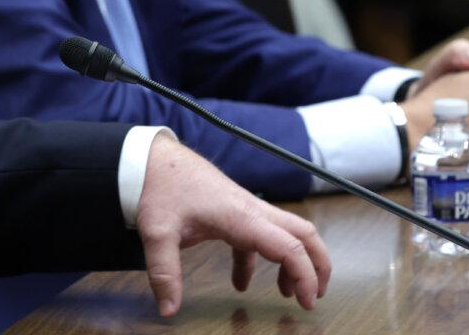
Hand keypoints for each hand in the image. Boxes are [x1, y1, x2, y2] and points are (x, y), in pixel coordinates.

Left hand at [134, 133, 329, 316]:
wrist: (150, 158)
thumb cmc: (158, 187)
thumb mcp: (158, 233)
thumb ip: (165, 273)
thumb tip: (168, 309)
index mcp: (241, 216)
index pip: (289, 247)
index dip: (306, 275)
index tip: (307, 302)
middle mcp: (250, 210)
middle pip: (302, 233)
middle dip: (318, 264)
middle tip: (315, 295)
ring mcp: (243, 207)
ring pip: (284, 232)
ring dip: (293, 261)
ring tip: (288, 293)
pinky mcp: (232, 209)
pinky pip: (257, 236)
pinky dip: (258, 260)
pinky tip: (240, 282)